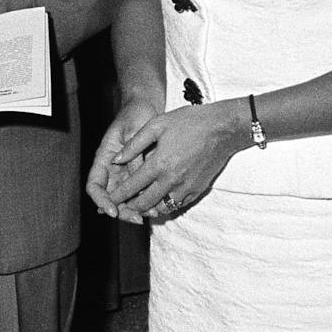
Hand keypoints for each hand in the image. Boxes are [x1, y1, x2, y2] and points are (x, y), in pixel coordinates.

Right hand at [86, 96, 159, 222]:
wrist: (146, 105)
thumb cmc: (136, 113)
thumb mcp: (133, 131)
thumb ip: (134, 155)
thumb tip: (136, 179)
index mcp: (104, 158)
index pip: (94, 186)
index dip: (101, 200)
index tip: (113, 210)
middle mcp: (113, 168)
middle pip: (110, 198)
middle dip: (122, 211)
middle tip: (138, 218)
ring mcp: (126, 171)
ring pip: (126, 198)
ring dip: (136, 208)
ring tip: (153, 213)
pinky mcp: (140, 172)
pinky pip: (140, 191)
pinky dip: (147, 200)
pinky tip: (159, 205)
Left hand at [104, 99, 250, 220]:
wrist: (222, 129)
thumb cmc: (188, 122)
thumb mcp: (156, 125)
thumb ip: (134, 145)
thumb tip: (116, 159)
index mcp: (159, 164)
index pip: (132, 186)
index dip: (118, 195)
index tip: (109, 200)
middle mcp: (172, 180)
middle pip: (145, 202)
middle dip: (130, 206)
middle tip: (121, 206)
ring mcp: (186, 188)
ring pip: (162, 208)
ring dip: (148, 208)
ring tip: (138, 205)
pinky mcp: (198, 190)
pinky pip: (178, 205)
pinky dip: (166, 206)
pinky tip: (159, 200)